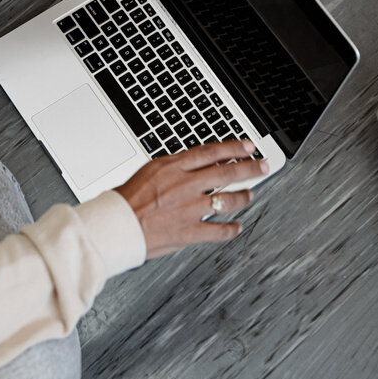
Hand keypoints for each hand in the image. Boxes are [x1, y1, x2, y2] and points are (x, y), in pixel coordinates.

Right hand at [114, 140, 266, 258]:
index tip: (248, 146)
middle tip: (262, 166)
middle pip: (226, 173)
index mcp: (174, 167)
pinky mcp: (189, 232)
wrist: (115, 225)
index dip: (234, 148)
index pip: (212, 152)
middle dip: (249, 168)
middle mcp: (186, 186)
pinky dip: (231, 230)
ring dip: (243, 197)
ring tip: (250, 195)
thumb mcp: (150, 170)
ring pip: (228, 200)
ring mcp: (190, 209)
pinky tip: (237, 227)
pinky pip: (218, 231)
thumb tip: (195, 161)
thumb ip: (175, 166)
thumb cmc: (126, 199)